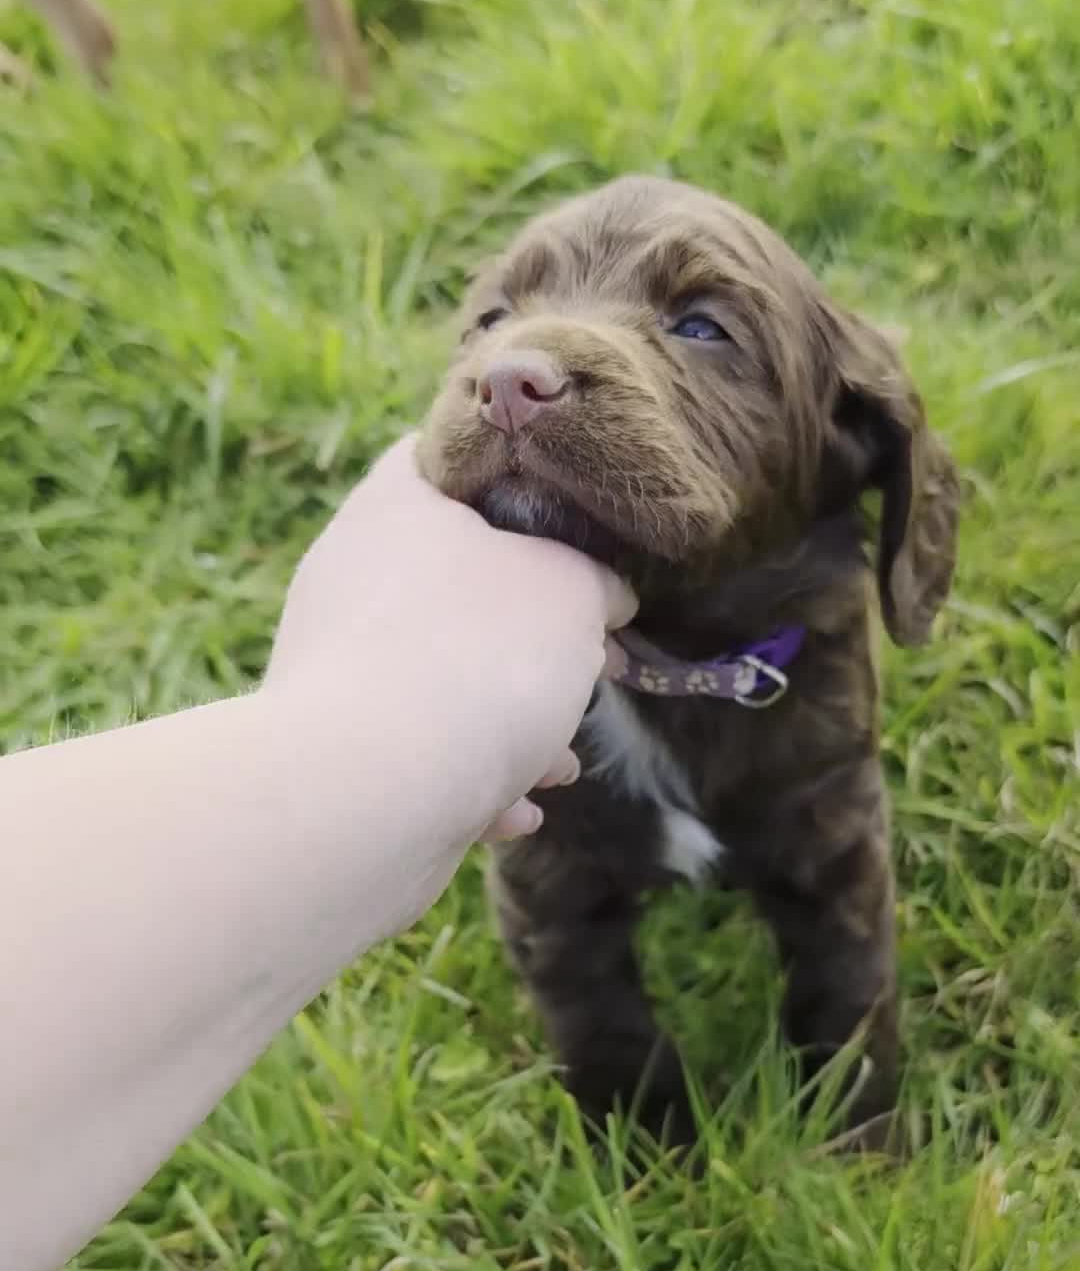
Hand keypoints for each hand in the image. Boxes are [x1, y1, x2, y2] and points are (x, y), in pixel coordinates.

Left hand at [265, 436, 636, 844]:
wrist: (371, 792)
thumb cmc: (478, 660)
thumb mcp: (573, 593)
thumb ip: (594, 579)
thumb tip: (601, 596)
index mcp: (394, 505)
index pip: (451, 457)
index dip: (519, 482)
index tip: (574, 529)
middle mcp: (350, 576)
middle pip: (457, 584)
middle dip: (532, 636)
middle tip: (589, 664)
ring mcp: (334, 664)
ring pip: (441, 679)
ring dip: (510, 722)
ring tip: (560, 764)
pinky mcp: (333, 747)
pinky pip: (414, 750)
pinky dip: (467, 777)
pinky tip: (515, 813)